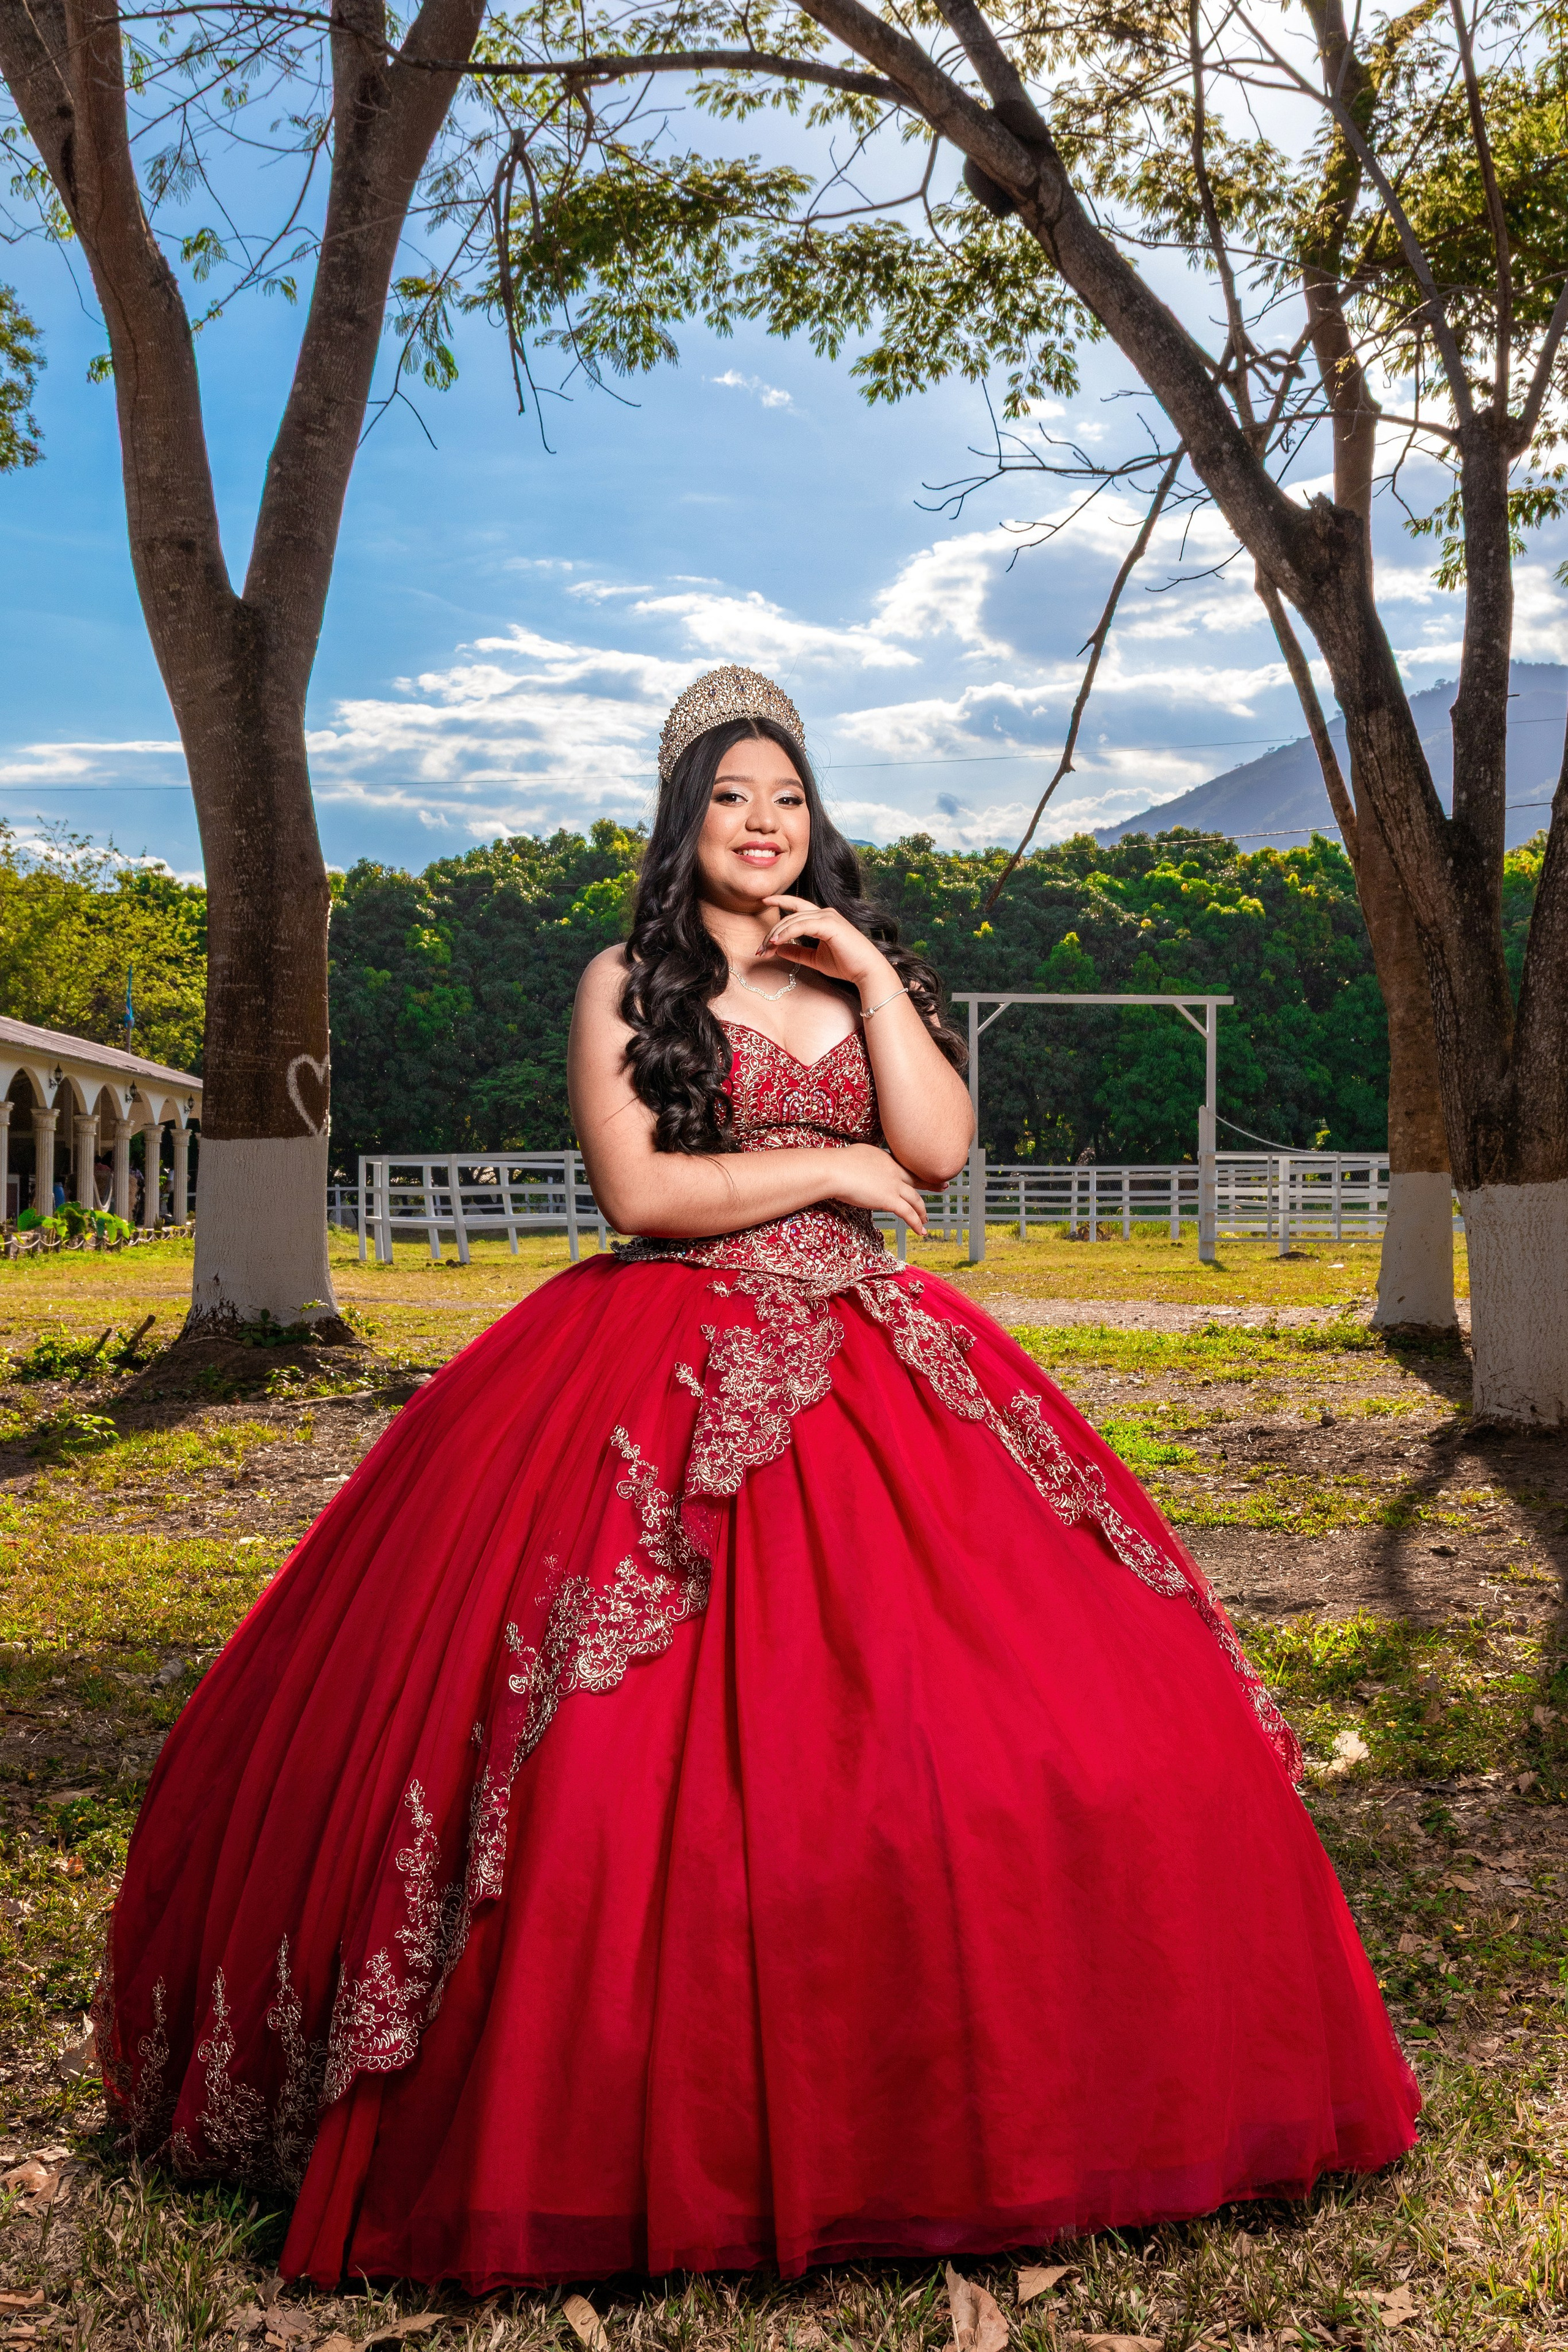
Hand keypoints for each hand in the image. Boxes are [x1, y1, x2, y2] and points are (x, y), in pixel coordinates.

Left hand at [755, 895, 894, 1000]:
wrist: (866, 971)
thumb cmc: (845, 965)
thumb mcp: (815, 958)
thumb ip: (797, 952)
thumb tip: (778, 949)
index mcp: (823, 918)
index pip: (797, 906)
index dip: (780, 901)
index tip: (764, 901)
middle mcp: (825, 913)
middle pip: (790, 916)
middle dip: (772, 932)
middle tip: (760, 949)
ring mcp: (828, 916)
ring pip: (793, 920)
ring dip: (776, 935)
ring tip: (765, 949)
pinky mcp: (830, 924)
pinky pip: (802, 926)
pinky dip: (787, 933)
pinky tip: (776, 942)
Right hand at [823, 1144, 928, 1236]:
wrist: (834, 1170)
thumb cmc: (837, 1163)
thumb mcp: (856, 1155)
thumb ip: (866, 1162)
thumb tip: (863, 1168)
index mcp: (886, 1159)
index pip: (905, 1167)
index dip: (916, 1171)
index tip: (924, 1173)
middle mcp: (894, 1170)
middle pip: (917, 1179)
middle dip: (931, 1184)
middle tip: (943, 1186)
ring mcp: (893, 1185)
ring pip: (915, 1199)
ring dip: (922, 1211)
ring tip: (925, 1220)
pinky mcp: (889, 1199)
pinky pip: (908, 1214)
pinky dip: (916, 1223)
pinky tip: (921, 1231)